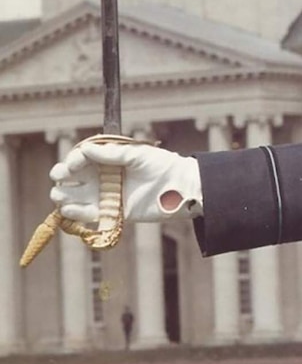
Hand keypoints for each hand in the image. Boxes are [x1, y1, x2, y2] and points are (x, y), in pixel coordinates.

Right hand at [50, 140, 201, 224]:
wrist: (178, 188)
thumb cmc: (160, 165)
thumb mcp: (136, 155)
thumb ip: (111, 154)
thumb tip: (85, 149)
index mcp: (106, 158)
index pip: (80, 158)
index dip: (72, 161)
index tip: (71, 165)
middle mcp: (101, 176)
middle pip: (71, 177)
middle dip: (61, 177)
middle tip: (60, 178)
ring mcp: (103, 194)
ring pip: (73, 197)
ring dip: (63, 196)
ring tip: (61, 196)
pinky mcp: (109, 212)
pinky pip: (86, 215)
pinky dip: (75, 213)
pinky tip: (70, 210)